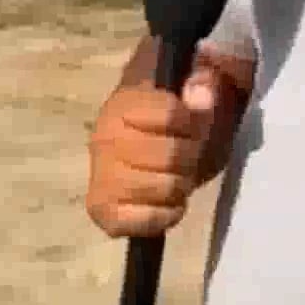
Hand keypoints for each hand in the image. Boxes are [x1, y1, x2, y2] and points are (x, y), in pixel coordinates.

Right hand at [85, 50, 227, 238]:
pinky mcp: (102, 211)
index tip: (193, 124)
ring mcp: (100, 176)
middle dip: (191, 156)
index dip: (195, 121)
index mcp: (124, 101)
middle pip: (170, 155)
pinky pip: (146, 221)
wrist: (149, 152)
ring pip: (163, 188)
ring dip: (181, 185)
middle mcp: (103, 137)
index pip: (172, 113)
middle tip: (189, 155)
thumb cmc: (178, 120)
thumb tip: (200, 93)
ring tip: (177, 175)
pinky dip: (166, 215)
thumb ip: (204, 82)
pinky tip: (166, 201)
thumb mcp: (198, 92)